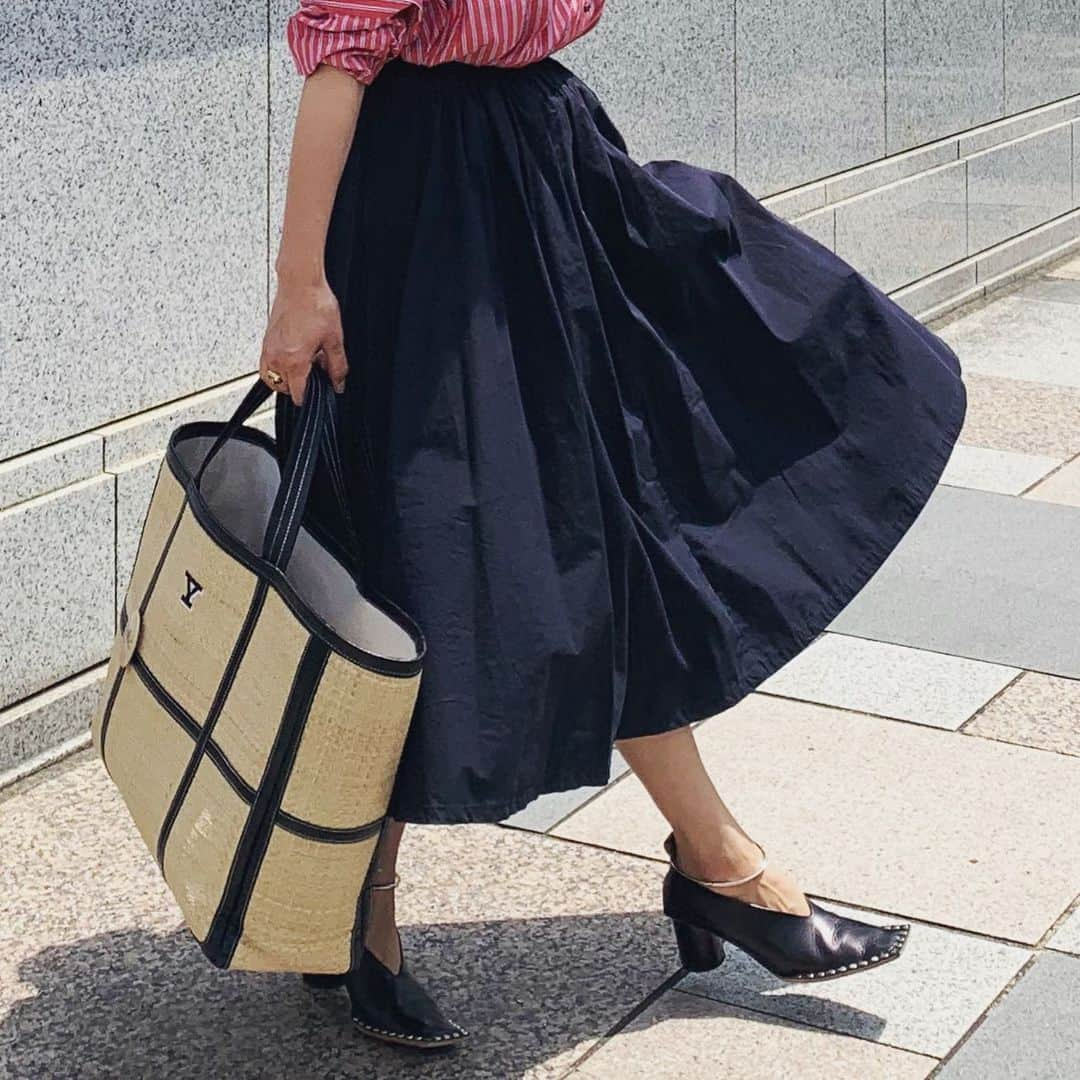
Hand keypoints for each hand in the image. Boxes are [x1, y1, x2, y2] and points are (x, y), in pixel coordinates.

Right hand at [260, 275, 347, 405]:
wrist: (300, 282)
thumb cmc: (315, 304)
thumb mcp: (334, 339)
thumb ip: (337, 366)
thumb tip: (338, 382)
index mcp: (294, 361)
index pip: (297, 394)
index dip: (309, 398)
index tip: (316, 395)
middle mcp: (277, 356)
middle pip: (282, 388)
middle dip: (297, 387)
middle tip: (313, 376)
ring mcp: (268, 347)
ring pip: (270, 378)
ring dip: (283, 379)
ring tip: (300, 368)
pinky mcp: (266, 339)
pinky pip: (266, 363)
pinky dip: (275, 366)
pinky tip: (290, 356)